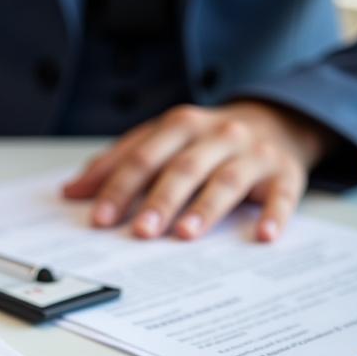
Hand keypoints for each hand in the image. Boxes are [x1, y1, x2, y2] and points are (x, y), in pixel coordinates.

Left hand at [62, 101, 334, 240]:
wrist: (275, 120)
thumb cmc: (203, 140)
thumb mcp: (159, 141)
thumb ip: (116, 164)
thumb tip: (70, 192)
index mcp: (180, 126)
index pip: (143, 157)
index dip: (119, 187)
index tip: (100, 219)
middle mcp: (217, 135)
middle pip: (183, 168)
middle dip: (159, 201)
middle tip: (140, 232)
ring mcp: (253, 153)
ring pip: (226, 180)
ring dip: (205, 208)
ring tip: (185, 234)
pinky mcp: (286, 172)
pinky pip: (282, 195)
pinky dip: (275, 214)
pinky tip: (263, 235)